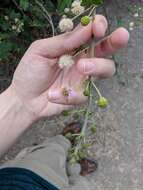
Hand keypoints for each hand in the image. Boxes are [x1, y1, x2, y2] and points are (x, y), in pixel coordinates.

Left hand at [11, 15, 128, 118]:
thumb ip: (63, 41)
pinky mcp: (81, 95)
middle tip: (121, 36)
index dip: (99, 27)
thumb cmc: (30, 72)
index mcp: (72, 47)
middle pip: (106, 50)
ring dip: (97, 66)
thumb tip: (86, 28)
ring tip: (81, 67)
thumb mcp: (41, 51)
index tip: (98, 28)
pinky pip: (84, 93)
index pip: (92, 33)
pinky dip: (68, 95)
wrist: (25, 99)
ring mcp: (83, 78)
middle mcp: (82, 60)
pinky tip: (52, 95)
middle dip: (115, 42)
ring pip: (106, 70)